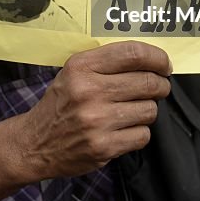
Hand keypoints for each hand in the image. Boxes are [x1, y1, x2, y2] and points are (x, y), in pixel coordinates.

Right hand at [14, 41, 171, 179]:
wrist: (35, 143)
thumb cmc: (61, 104)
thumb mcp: (72, 73)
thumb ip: (105, 63)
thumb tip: (151, 61)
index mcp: (81, 67)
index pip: (132, 54)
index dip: (157, 58)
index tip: (164, 65)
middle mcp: (89, 91)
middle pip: (147, 82)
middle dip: (160, 85)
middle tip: (158, 88)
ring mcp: (97, 121)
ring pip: (149, 110)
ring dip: (147, 110)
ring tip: (133, 111)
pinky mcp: (104, 147)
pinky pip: (143, 135)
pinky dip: (139, 133)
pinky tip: (124, 130)